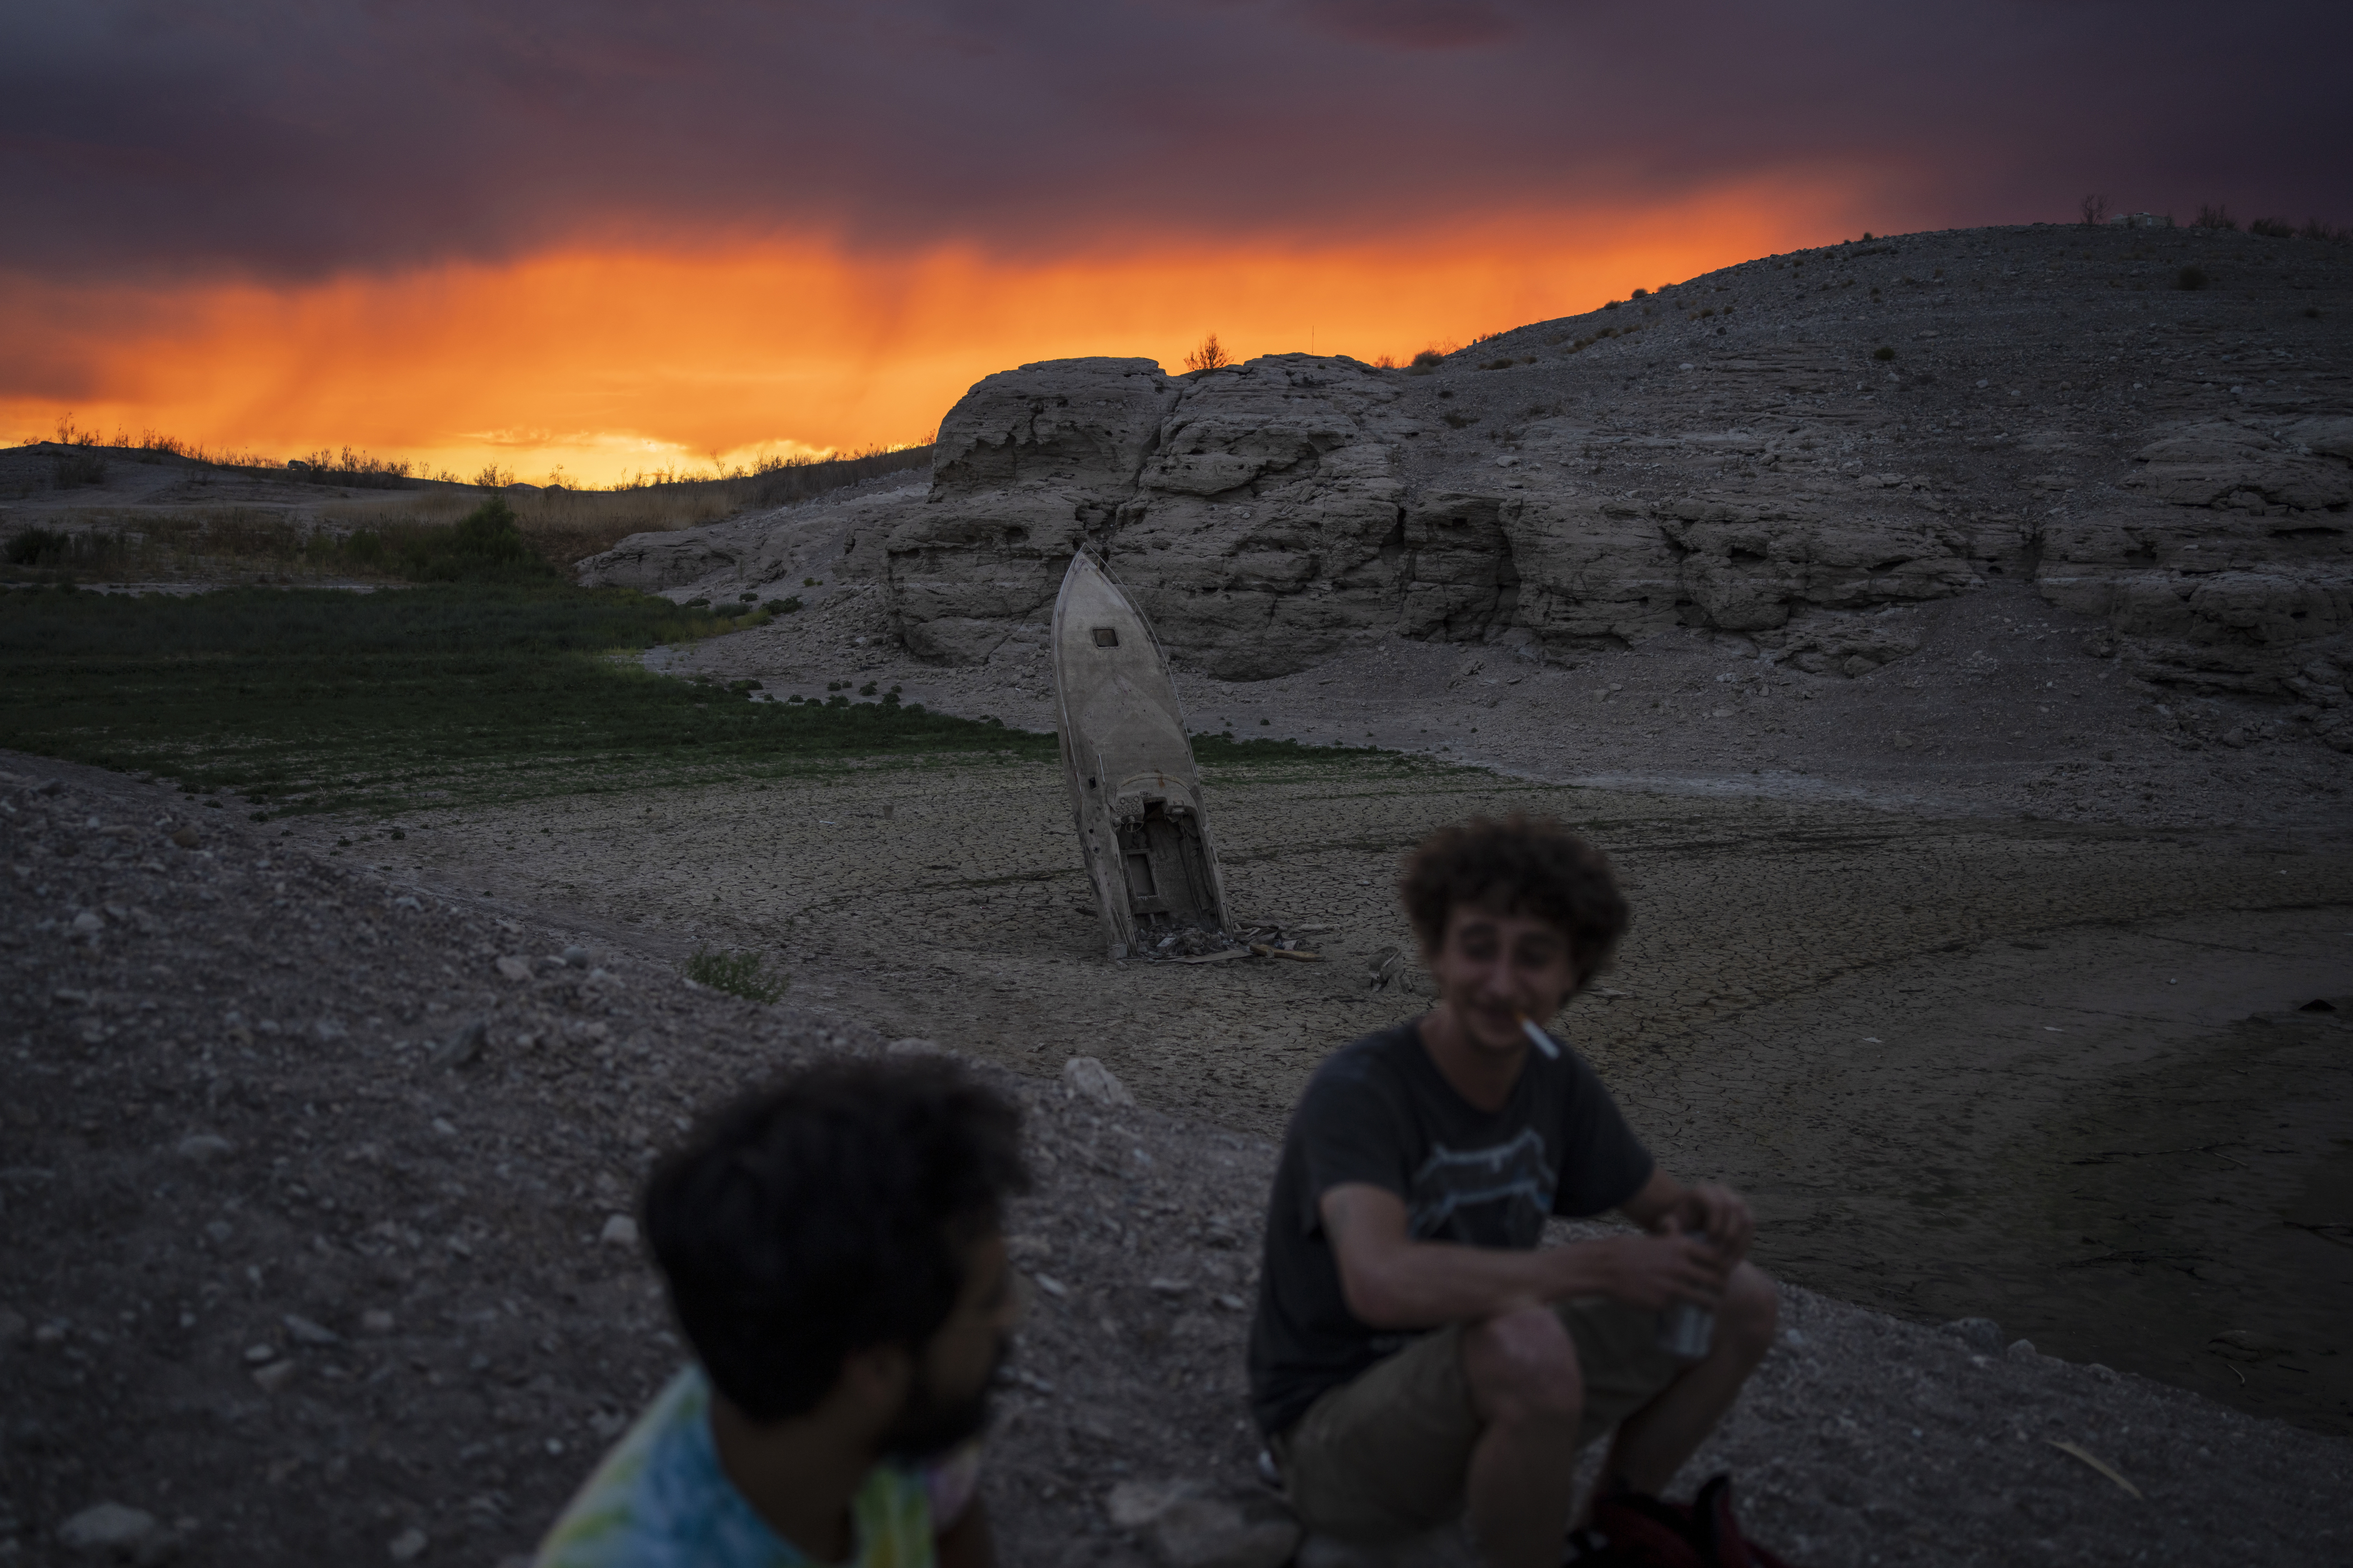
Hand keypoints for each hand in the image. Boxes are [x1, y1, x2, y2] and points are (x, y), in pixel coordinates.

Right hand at [1599, 1231, 1730, 1311]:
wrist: (1607, 1266)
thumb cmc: (1633, 1251)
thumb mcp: (1660, 1239)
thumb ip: (1681, 1246)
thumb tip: (1701, 1253)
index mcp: (1682, 1246)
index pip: (1718, 1258)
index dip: (1724, 1267)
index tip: (1722, 1272)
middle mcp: (1681, 1266)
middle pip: (1717, 1281)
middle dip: (1721, 1288)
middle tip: (1720, 1292)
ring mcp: (1673, 1286)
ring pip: (1705, 1300)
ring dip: (1711, 1305)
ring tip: (1710, 1307)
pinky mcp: (1663, 1303)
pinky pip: (1679, 1307)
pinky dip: (1679, 1307)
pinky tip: (1673, 1304)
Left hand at [1670, 1183, 1753, 1262]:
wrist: (1690, 1231)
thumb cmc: (1678, 1229)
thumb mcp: (1669, 1227)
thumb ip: (1666, 1226)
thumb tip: (1669, 1221)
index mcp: (1701, 1192)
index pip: (1716, 1204)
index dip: (1715, 1224)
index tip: (1708, 1241)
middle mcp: (1719, 1191)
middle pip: (1734, 1207)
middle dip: (1729, 1231)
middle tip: (1722, 1251)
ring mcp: (1734, 1200)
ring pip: (1745, 1215)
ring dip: (1739, 1237)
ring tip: (1729, 1255)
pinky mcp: (1744, 1212)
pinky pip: (1750, 1225)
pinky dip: (1745, 1241)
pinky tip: (1735, 1256)